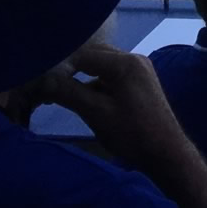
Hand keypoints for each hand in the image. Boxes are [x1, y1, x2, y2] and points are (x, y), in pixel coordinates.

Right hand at [39, 42, 190, 175]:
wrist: (166, 152)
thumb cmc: (131, 134)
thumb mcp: (96, 114)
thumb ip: (70, 93)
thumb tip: (43, 80)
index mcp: (124, 63)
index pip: (84, 54)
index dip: (60, 65)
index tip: (40, 78)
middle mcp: (133, 58)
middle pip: (94, 55)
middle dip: (70, 67)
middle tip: (46, 82)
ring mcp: (139, 69)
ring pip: (102, 65)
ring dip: (82, 75)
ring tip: (59, 90)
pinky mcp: (140, 82)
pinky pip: (112, 75)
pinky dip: (95, 83)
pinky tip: (82, 97)